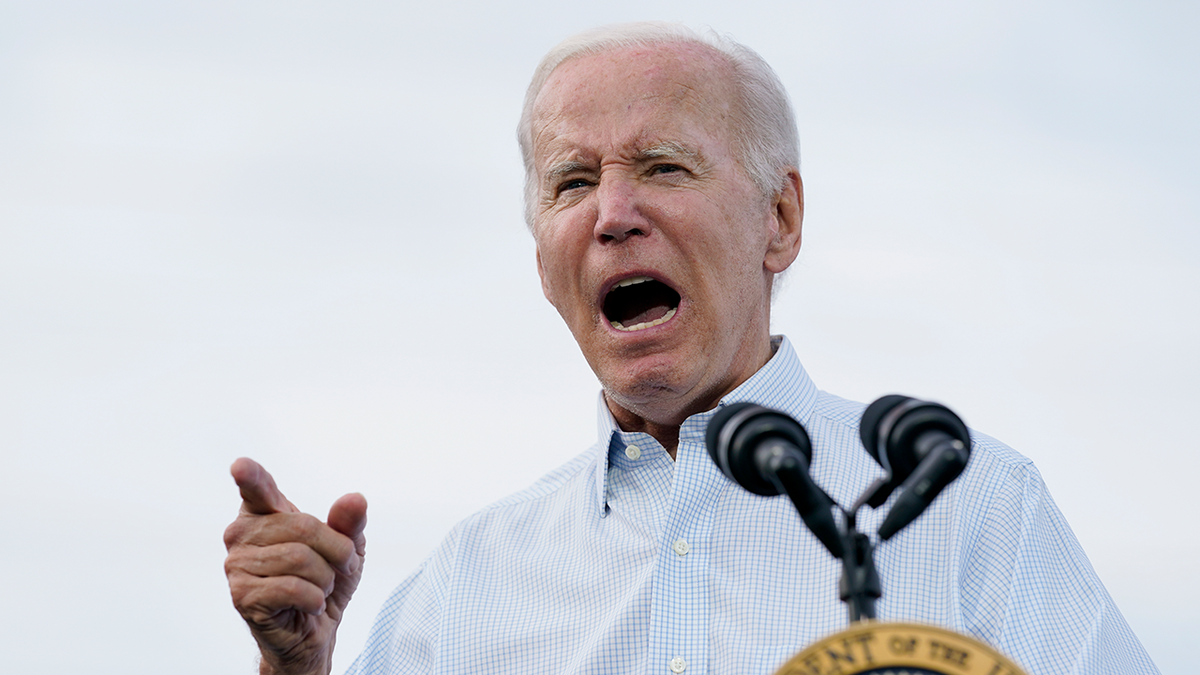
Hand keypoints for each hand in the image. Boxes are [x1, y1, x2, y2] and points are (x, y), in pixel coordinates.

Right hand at [224, 458, 366, 674]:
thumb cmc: (324, 578)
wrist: (315, 628)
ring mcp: (236, 565)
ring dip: (325, 578)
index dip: (251, 477)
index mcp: (262, 513)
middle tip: (340, 567)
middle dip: (337, 550)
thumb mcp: (347, 546)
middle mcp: (241, 534)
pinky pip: (293, 588)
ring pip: (300, 559)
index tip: (240, 466)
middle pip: (305, 528)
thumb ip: (349, 521)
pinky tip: (310, 604)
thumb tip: (355, 500)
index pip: (258, 489)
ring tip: (319, 587)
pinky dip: (315, 598)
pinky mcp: (242, 596)